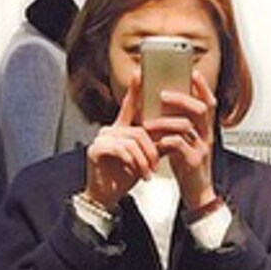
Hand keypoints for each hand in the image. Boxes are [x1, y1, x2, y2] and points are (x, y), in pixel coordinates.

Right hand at [84, 75, 159, 210]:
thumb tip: (175, 137)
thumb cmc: (123, 177)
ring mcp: (101, 138)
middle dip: (151, 150)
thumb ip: (157, 146)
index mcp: (122, 128)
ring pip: (132, 142)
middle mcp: (110, 129)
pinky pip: (120, 150)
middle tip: (155, 166)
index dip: (135, 89)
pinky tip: (136, 173)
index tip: (140, 73)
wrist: (106, 196)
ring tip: (146, 174)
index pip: (130, 105)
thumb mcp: (144, 160)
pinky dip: (132, 162)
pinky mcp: (95, 149)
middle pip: (139, 130)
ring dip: (143, 160)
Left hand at [145, 71, 217, 211]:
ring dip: (164, 121)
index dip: (202, 86)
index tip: (192, 72)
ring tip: (148, 123)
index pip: (209, 102)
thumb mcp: (185, 143)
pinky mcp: (193, 162)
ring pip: (186, 125)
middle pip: (200, 108)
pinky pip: (179, 144)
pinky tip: (156, 142)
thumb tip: (162, 108)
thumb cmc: (189, 168)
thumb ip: (178, 127)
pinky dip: (165, 140)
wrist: (197, 195)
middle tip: (162, 94)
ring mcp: (202, 148)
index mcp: (206, 130)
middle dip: (180, 98)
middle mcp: (207, 136)